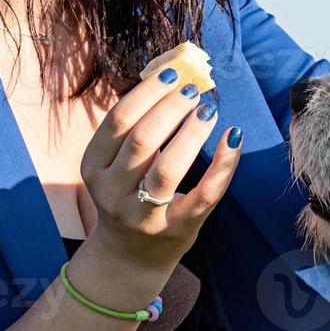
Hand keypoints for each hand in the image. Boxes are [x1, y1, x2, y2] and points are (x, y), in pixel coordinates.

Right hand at [79, 71, 242, 270]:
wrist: (130, 256)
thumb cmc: (128, 195)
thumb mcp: (117, 165)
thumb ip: (135, 129)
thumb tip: (171, 78)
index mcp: (95, 167)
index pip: (118, 121)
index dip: (146, 93)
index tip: (171, 74)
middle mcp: (114, 192)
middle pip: (141, 139)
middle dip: (170, 108)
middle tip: (193, 90)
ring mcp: (144, 214)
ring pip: (169, 167)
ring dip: (192, 132)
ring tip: (208, 109)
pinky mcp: (177, 229)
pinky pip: (205, 194)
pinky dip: (224, 164)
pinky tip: (234, 138)